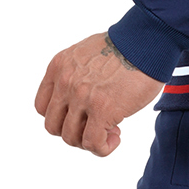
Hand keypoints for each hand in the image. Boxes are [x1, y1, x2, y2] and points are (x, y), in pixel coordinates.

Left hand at [34, 32, 162, 156]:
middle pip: (53, 126)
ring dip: (90, 141)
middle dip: (74, 132)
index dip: (60, 117)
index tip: (79, 116)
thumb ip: (76, 74)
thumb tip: (82, 96)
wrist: (147, 40)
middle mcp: (65, 82)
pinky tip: (116, 137)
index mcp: (59, 67)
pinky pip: (92, 143)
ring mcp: (82, 97)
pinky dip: (103, 148)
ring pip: (70, 138)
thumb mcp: (86, 53)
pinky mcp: (102, 109)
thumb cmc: (126, 46)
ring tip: (110, 131)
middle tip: (94, 127)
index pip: (42, 107)